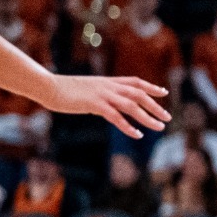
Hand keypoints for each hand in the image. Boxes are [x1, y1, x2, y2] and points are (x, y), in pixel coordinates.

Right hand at [43, 75, 170, 137]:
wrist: (49, 86)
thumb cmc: (66, 90)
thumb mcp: (89, 90)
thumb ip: (101, 96)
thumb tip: (108, 107)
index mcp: (109, 81)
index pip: (136, 82)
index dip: (151, 87)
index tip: (164, 93)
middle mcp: (109, 86)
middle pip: (139, 94)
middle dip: (155, 106)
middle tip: (167, 117)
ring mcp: (103, 95)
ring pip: (132, 106)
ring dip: (147, 117)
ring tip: (159, 127)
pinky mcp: (94, 105)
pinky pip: (116, 117)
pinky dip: (128, 126)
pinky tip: (137, 135)